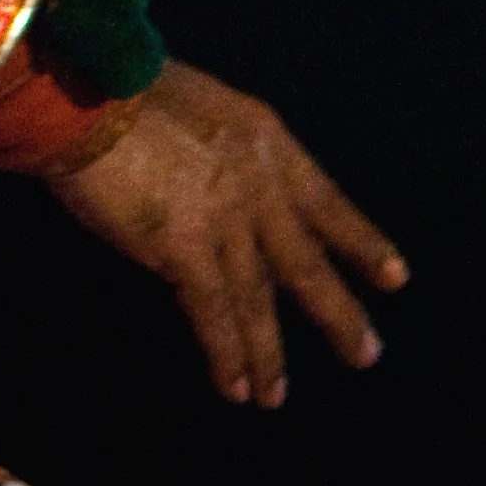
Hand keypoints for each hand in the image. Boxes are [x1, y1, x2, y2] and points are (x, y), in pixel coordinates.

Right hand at [47, 60, 408, 406]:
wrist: (89, 97)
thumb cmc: (129, 87)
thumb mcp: (205, 105)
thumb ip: (228, 151)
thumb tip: (227, 188)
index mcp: (267, 141)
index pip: (327, 201)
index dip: (361, 242)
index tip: (395, 277)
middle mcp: (259, 185)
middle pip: (306, 262)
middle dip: (338, 313)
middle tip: (367, 355)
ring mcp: (226, 221)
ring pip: (259, 300)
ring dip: (270, 354)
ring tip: (277, 397)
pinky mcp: (185, 250)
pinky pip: (213, 314)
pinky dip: (227, 356)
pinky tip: (237, 389)